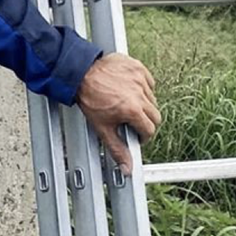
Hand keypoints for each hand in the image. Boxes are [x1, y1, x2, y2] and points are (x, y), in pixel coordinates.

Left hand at [76, 52, 160, 171]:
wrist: (80, 73)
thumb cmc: (89, 98)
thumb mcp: (102, 127)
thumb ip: (117, 149)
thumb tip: (127, 168)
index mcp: (132, 110)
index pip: (149, 130)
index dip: (142, 135)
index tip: (136, 135)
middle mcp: (139, 94)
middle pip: (155, 115)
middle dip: (145, 121)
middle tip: (132, 121)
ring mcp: (139, 79)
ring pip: (152, 98)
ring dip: (143, 104)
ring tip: (126, 104)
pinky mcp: (137, 67)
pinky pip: (148, 81)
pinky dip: (142, 87)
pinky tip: (129, 90)